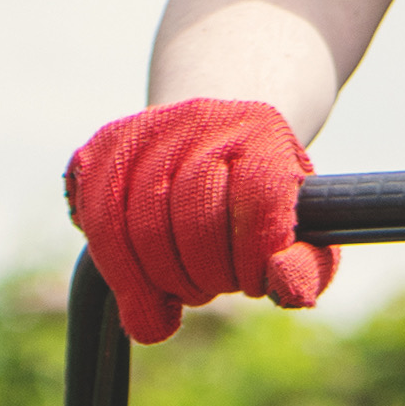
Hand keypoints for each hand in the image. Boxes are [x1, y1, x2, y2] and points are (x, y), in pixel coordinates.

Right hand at [64, 95, 334, 343]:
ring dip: (158, 279)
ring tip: (178, 287)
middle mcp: (204, 117)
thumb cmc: (257, 207)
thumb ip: (305, 268)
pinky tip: (138, 288)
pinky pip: (98, 221)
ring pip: (139, 224)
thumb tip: (285, 287)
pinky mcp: (104, 146)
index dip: (251, 260)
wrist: (208, 149)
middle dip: (203, 275)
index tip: (250, 282)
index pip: (258, 197)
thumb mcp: (299, 235)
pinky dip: (117, 270)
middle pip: (193, 214)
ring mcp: (147, 128)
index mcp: (263, 132)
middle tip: (212, 287)